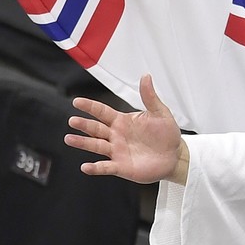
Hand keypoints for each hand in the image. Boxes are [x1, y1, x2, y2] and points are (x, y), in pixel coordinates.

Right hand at [65, 75, 187, 183]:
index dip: (90, 106)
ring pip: (96, 146)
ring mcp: (117, 151)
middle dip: (84, 125)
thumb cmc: (166, 134)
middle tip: (72, 121)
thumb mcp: (160, 113)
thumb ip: (149, 96)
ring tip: (69, 139)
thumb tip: (146, 76)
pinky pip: (105, 167)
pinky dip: (95, 168)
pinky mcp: (121, 166)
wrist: (175, 156)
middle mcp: (115, 135)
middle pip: (95, 129)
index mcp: (122, 121)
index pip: (102, 111)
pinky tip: (85, 167)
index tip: (77, 101)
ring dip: (82, 143)